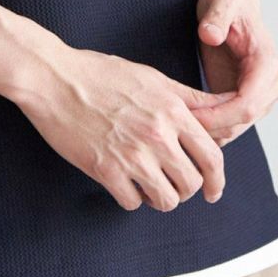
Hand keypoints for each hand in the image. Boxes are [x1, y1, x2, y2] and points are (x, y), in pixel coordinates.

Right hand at [11, 44, 234, 211]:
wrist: (53, 78)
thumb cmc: (100, 73)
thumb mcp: (152, 78)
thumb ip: (189, 99)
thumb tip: (223, 108)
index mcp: (172, 111)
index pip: (212, 157)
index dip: (217, 180)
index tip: (213, 191)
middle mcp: (156, 135)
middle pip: (192, 184)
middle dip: (185, 188)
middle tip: (171, 182)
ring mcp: (131, 155)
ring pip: (166, 200)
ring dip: (159, 196)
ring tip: (147, 183)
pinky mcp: (105, 170)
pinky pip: (132, 203)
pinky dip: (130, 197)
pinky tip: (123, 182)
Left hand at [189, 0, 277, 145]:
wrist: (234, 4)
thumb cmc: (230, 1)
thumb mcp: (221, 0)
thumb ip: (216, 16)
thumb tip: (211, 35)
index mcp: (267, 63)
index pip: (248, 103)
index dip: (220, 115)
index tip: (191, 117)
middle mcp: (270, 84)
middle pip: (243, 120)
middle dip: (212, 127)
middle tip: (177, 127)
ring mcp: (259, 95)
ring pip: (236, 128)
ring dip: (210, 132)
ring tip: (177, 128)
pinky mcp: (244, 100)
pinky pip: (229, 123)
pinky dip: (210, 128)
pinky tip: (185, 125)